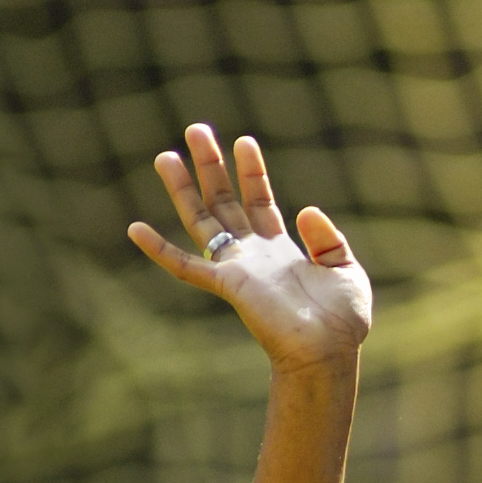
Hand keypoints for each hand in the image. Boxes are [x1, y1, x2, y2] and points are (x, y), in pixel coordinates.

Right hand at [127, 123, 372, 372]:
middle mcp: (254, 255)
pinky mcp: (229, 285)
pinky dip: (160, 250)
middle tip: (196, 130)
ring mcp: (238, 268)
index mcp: (280, 249)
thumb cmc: (341, 321)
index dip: (252, 172)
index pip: (260, 201)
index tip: (244, 141)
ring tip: (166, 156)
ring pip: (202, 221)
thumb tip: (305, 209)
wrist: (328, 352)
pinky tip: (136, 229)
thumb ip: (328, 239)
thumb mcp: (345, 270)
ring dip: (184, 189)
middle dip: (210, 166)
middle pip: (225, 202)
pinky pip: (186, 267)